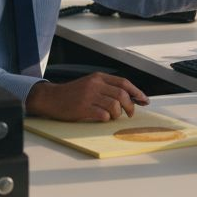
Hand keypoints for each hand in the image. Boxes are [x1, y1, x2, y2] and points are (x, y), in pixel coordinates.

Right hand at [26, 73, 148, 121]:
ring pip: (115, 105)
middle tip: (130, 114)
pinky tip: (102, 118)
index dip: (137, 92)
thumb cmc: (72, 93)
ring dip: (118, 114)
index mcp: (98, 77)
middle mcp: (95, 84)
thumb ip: (106, 87)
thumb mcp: (90, 84)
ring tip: (114, 117)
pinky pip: (103, 115)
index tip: (144, 100)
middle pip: (122, 94)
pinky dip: (107, 118)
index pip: (124, 82)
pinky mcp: (83, 108)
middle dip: (130, 106)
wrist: (51, 98)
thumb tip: (128, 98)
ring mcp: (89, 96)